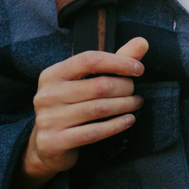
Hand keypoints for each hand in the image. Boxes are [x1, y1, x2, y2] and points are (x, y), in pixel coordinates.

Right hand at [13, 37, 148, 188]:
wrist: (46, 146)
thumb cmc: (71, 106)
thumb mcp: (86, 81)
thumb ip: (114, 61)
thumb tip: (142, 42)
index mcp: (53, 74)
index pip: (89, 60)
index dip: (118, 62)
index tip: (139, 69)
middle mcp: (47, 95)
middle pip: (98, 86)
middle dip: (124, 87)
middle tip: (134, 91)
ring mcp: (48, 119)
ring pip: (98, 109)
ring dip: (124, 105)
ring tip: (136, 103)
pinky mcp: (54, 142)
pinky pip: (93, 132)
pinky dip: (116, 125)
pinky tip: (129, 120)